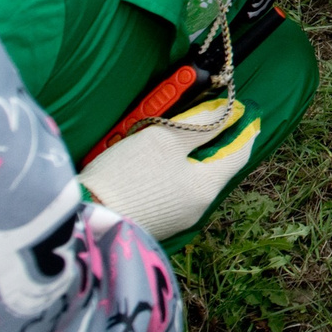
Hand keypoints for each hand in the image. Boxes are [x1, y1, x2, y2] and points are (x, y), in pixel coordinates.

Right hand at [78, 98, 260, 241]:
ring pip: (195, 179)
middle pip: (217, 167)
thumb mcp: (165, 138)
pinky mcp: (154, 222)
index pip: (238, 153)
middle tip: (217, 117)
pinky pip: (175, 190)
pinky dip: (176, 170)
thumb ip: (200, 124)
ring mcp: (176, 219)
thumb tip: (226, 112)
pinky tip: (163, 159)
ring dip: (195, 155)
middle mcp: (198, 208)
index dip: (243, 128)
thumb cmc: (128, 175)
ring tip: (189, 133)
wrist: (84, 219)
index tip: (246, 109)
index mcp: (206, 187)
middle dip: (218, 141)